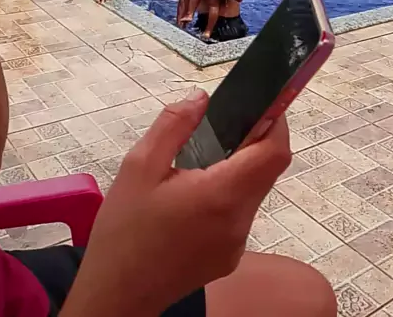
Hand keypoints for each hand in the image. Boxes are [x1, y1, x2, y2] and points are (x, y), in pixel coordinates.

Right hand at [66, 91, 290, 314]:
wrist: (117, 294)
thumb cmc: (124, 231)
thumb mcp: (139, 166)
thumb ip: (174, 125)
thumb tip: (201, 98)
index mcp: (221, 194)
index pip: (274, 152)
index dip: (276, 122)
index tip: (262, 103)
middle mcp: (238, 220)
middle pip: (267, 170)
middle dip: (254, 141)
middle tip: (224, 123)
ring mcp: (237, 242)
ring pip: (254, 191)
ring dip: (240, 168)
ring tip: (201, 158)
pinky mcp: (230, 256)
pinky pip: (241, 213)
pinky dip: (229, 193)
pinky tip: (194, 193)